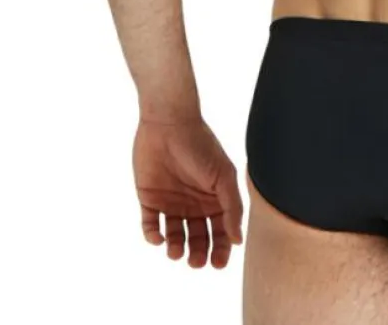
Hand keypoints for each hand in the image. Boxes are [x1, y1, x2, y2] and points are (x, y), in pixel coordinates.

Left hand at [133, 114, 243, 268]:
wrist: (169, 123)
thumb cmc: (201, 146)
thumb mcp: (223, 176)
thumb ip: (232, 207)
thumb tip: (238, 240)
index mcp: (214, 199)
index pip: (220, 231)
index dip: (220, 250)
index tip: (218, 264)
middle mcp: (194, 204)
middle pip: (198, 238)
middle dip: (199, 253)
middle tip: (197, 262)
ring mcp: (171, 202)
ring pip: (174, 236)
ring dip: (176, 248)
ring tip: (176, 252)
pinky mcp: (149, 199)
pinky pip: (150, 225)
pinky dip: (153, 236)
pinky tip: (158, 238)